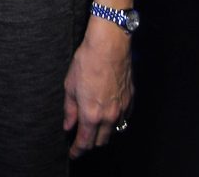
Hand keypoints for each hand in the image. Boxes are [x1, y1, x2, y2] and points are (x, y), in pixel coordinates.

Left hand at [63, 22, 132, 158]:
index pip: (85, 142)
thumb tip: (68, 125)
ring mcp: (121, 109)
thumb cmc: (87, 62)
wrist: (109, 46)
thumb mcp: (70, 85)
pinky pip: (124, 118)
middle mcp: (108, 116)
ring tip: (94, 123)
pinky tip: (108, 112)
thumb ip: (69, 109)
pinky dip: (115, 120)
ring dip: (103, 132)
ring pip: (113, 131)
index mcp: (91, 114)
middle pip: (100, 141)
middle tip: (82, 136)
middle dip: (90, 142)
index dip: (77, 150)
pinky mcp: (130, 100)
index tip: (73, 153)